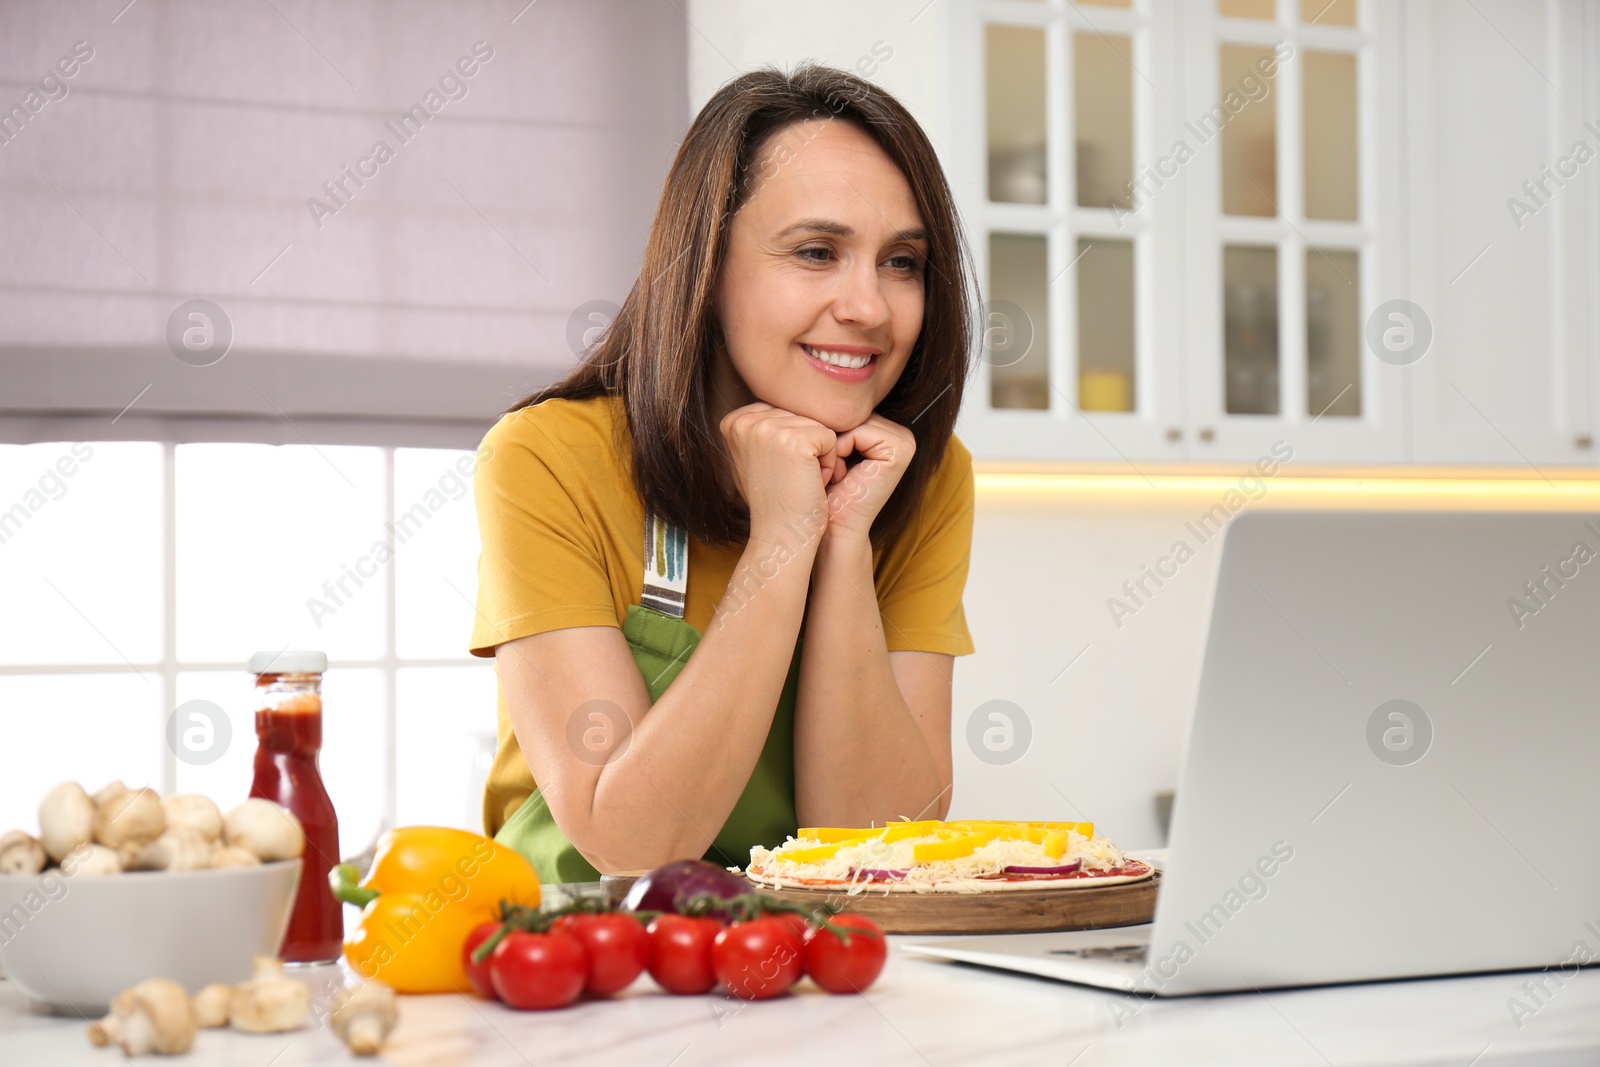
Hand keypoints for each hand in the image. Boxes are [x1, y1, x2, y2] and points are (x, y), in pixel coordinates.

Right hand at [718, 402, 841, 545]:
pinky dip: (829, 463)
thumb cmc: (773, 499)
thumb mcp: (754, 456)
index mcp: (733, 421)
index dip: (789, 441)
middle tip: (791, 478)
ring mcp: (769, 429)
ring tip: (800, 480)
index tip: (777, 470)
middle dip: (805, 447)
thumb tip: (777, 409)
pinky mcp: (796, 441)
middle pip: (799, 416)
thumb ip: (761, 429)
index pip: (782, 411)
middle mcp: (746, 421)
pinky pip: (831, 438)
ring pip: (816, 426)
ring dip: (818, 455)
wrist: (780, 534)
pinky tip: (812, 483)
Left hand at [822, 414, 914, 541]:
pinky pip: (857, 430)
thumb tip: (792, 376)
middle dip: (824, 434)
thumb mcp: (816, 445)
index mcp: (880, 426)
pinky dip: (840, 449)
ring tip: (831, 471)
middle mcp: (896, 430)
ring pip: (850, 418)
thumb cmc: (816, 491)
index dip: (819, 426)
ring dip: (829, 443)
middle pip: (847, 409)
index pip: (841, 406)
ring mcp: (903, 438)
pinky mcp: (901, 448)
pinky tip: (841, 474)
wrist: (828, 529)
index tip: (815, 456)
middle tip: (821, 466)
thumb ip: (818, 414)